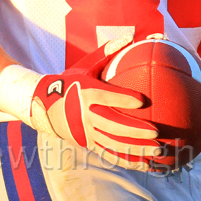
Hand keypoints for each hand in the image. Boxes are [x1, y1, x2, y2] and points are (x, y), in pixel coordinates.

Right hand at [30, 36, 160, 169]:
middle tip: (157, 132)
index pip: (106, 97)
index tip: (142, 100)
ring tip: (157, 151)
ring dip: (136, 150)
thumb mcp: (86, 65)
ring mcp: (87, 133)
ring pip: (114, 144)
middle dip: (135, 131)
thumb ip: (108, 51)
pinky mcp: (89, 144)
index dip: (123, 99)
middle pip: (113, 126)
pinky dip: (129, 161)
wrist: (43, 105)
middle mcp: (86, 115)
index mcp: (87, 93)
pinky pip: (111, 155)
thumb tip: (131, 36)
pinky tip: (146, 164)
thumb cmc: (71, 80)